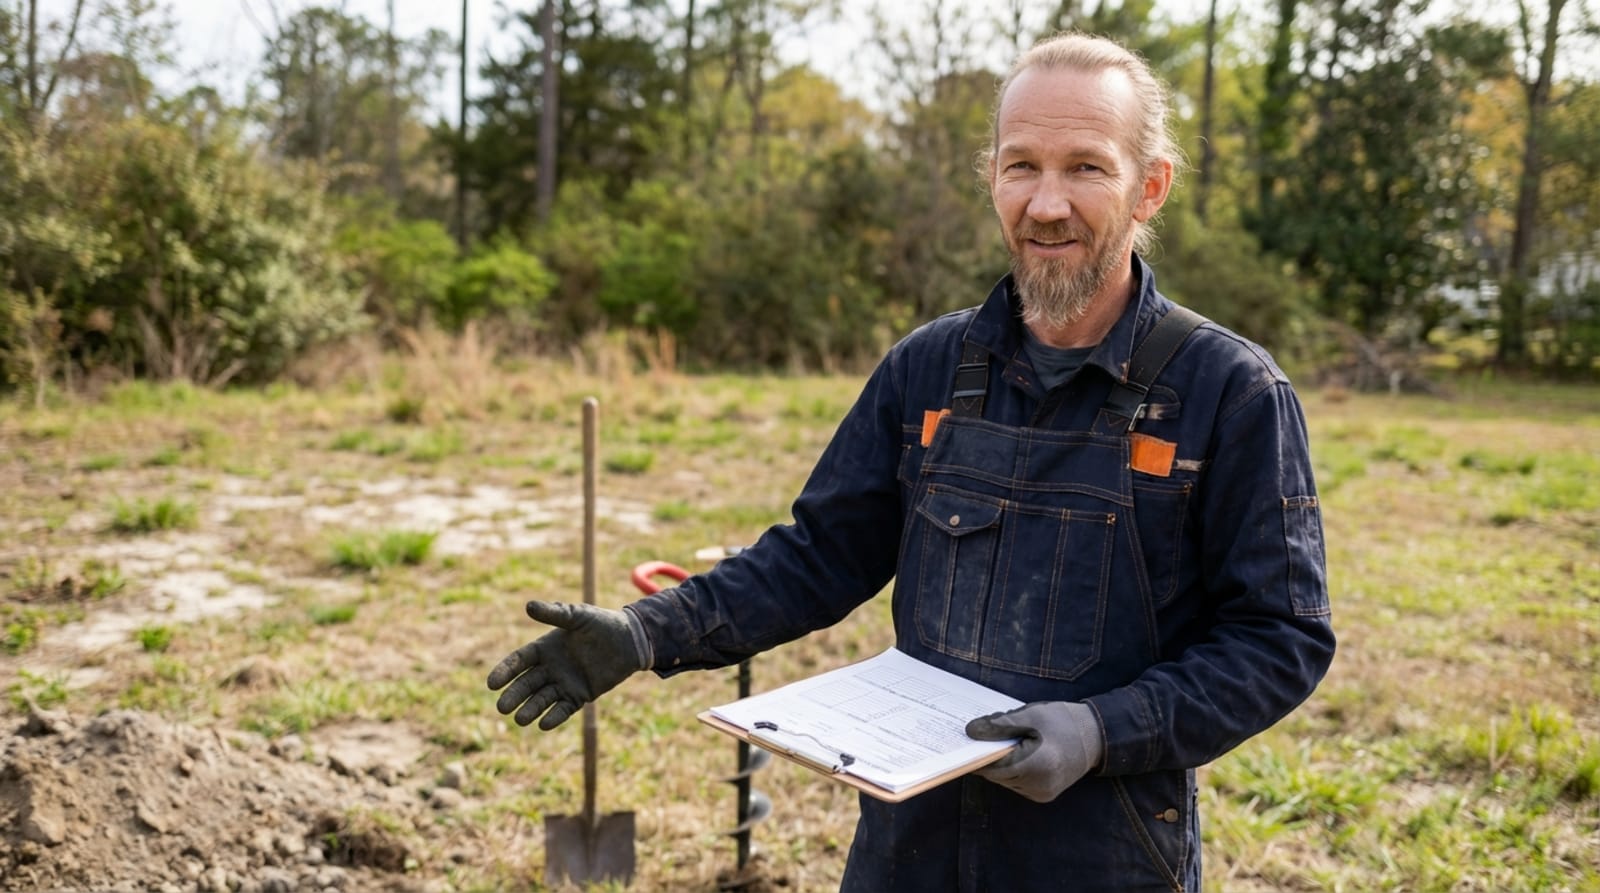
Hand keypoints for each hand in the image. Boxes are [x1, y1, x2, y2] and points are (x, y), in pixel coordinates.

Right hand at [487, 601, 643, 729]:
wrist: (631, 640)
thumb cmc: (602, 624)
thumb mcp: (578, 616)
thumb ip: (555, 614)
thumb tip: (528, 605)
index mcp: (545, 648)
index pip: (519, 661)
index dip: (505, 671)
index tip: (492, 683)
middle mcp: (550, 668)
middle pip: (526, 684)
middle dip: (514, 696)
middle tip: (501, 707)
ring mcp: (564, 683)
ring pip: (542, 699)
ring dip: (530, 709)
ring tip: (520, 719)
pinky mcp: (580, 696)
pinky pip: (564, 709)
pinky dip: (554, 717)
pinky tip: (544, 724)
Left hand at [965, 701, 1103, 802]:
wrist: (1095, 737)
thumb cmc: (1063, 722)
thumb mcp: (1031, 715)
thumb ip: (1000, 725)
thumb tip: (970, 732)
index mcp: (1037, 765)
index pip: (993, 765)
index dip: (978, 753)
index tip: (966, 740)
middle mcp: (1039, 785)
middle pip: (997, 774)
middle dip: (990, 756)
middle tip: (985, 735)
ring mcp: (1042, 794)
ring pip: (1005, 780)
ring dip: (1000, 763)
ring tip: (1007, 742)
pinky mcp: (1043, 795)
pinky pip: (1016, 784)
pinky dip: (1011, 770)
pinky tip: (1018, 753)